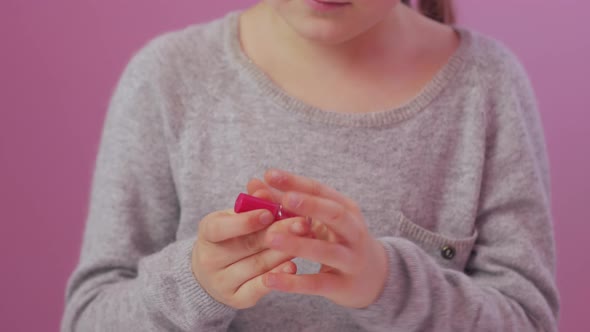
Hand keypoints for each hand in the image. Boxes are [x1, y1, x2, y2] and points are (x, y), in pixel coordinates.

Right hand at [191, 193, 311, 308]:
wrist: (215, 270)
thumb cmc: (232, 234)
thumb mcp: (236, 215)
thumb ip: (251, 204)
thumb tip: (264, 191)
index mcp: (207, 232)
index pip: (221, 228)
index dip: (245, 221)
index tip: (269, 213)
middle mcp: (209, 260)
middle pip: (246, 246)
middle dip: (278, 233)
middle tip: (304, 223)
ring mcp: (221, 282)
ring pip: (257, 266)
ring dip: (285, 252)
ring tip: (307, 240)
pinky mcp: (236, 300)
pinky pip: (258, 289)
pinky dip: (277, 277)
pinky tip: (293, 266)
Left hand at [250, 169, 388, 308]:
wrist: (373, 278)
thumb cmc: (337, 241)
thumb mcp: (319, 220)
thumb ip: (286, 204)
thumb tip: (254, 184)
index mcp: (346, 209)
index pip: (321, 190)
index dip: (296, 182)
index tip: (270, 174)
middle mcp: (353, 231)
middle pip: (335, 214)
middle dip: (310, 205)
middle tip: (284, 199)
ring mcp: (351, 259)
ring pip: (327, 250)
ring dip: (299, 243)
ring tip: (270, 238)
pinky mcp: (344, 286)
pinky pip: (317, 284)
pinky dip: (294, 282)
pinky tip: (269, 279)